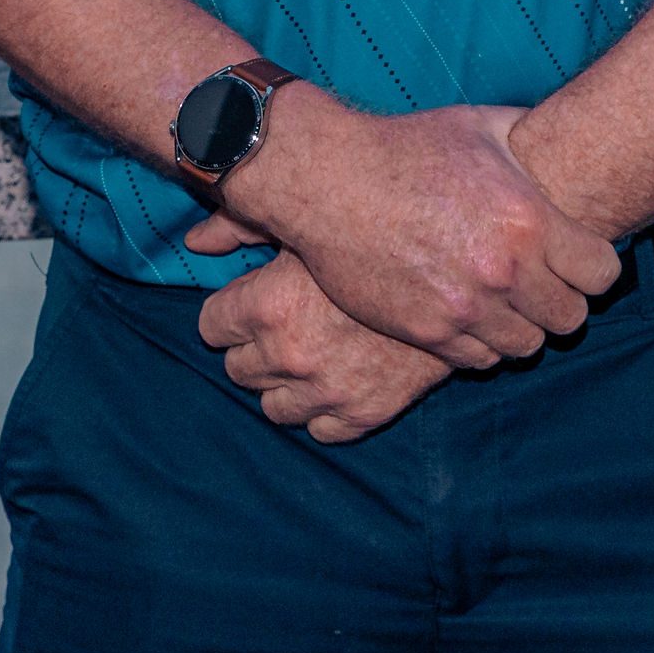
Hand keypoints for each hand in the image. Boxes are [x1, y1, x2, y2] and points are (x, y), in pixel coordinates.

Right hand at [191, 99, 619, 367]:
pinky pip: (480, 360)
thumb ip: (532, 140)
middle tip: (541, 283)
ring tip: (505, 302)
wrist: (329, 181)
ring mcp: (466, 307)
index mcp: (528, 220)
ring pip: (527, 346)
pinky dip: (481, 343)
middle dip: (561, 300)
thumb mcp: (481, 128)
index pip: (602, 274)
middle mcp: (504, 270)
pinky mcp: (428, 332)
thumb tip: (568, 134)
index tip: (577, 260)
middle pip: (571, 318)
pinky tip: (470, 315)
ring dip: (522, 326)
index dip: (594, 267)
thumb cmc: (408, 147)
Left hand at [195, 249, 452, 441]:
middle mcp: (288, 355)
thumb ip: (241, 226)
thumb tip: (195, 241)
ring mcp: (326, 392)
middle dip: (255, 347)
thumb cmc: (378, 234)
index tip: (250, 302)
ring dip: (284, 383)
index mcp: (267, 306)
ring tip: (309, 354)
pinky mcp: (364, 414)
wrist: (458, 269)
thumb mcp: (309, 222)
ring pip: (273, 407)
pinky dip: (323, 409)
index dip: (231, 311)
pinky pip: (320, 430)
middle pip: (238, 369)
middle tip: (283, 324)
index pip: (211, 327)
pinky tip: (338, 378)